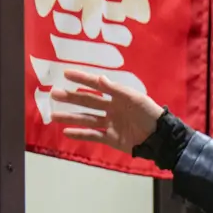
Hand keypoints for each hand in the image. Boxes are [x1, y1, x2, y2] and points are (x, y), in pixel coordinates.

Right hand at [48, 66, 163, 153]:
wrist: (158, 136)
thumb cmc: (149, 113)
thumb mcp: (135, 99)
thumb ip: (116, 90)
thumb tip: (99, 78)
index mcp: (117, 95)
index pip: (96, 85)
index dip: (81, 79)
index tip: (66, 74)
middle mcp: (110, 108)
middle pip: (87, 102)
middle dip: (70, 98)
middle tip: (54, 94)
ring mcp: (109, 123)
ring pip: (86, 119)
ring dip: (70, 117)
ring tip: (54, 115)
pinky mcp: (110, 138)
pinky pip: (93, 135)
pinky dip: (80, 134)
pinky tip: (66, 132)